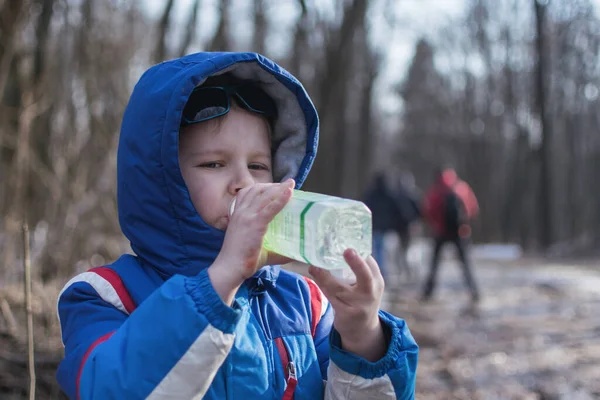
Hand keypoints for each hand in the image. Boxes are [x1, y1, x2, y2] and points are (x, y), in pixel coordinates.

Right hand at [208, 179, 293, 303]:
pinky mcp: (255, 224)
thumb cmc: (241, 261)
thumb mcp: (254, 246)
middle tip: (287, 184)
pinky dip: (281, 199)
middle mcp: (241, 212)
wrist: (229, 269)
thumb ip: (271, 246)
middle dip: (273, 185)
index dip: (262, 187)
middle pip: (257, 190)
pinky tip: (290, 193)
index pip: (247, 192)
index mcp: (237, 214)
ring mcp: (247, 216)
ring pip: (265, 195)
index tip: (275, 187)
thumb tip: (290, 252)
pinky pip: (270, 207)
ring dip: (279, 188)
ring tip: (291, 184)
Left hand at [309, 250, 386, 361]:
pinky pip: (330, 296)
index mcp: (377, 281)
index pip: (370, 263)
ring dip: (325, 274)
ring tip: (314, 263)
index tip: (346, 242)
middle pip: (365, 277)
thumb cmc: (361, 299)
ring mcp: (358, 304)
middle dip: (357, 263)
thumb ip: (359, 268)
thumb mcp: (368, 285)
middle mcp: (371, 292)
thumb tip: (338, 243)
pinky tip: (314, 272)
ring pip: (339, 287)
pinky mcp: (346, 313)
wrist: (362, 330)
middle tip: (347, 251)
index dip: (358, 252)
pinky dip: (321, 282)